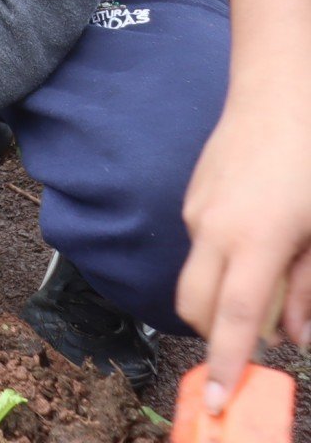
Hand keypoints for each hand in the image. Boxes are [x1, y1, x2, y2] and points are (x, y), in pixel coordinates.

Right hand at [177, 99, 310, 410]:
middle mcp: (214, 229)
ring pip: (201, 278)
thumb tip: (297, 336)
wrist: (279, 91)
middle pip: (198, 308)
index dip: (228, 364)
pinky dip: (228, 263)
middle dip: (221, 336)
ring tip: (282, 267)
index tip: (217, 401)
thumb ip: (310, 287)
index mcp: (254, 240)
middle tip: (266, 335)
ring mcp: (198, 211)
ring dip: (229, 296)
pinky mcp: (194, 197)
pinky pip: (204, 248)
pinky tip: (266, 235)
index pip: (237, 319)